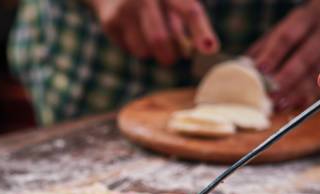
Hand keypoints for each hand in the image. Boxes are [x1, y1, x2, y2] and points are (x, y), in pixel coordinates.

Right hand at [88, 0, 218, 65]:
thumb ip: (185, 18)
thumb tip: (204, 48)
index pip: (189, 10)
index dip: (201, 31)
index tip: (210, 49)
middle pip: (160, 39)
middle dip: (169, 56)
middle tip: (172, 58)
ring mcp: (124, 9)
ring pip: (144, 50)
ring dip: (152, 53)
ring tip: (150, 39)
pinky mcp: (110, 22)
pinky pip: (129, 50)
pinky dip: (137, 48)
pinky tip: (134, 33)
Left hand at [248, 0, 319, 110]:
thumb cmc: (302, 26)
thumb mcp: (284, 27)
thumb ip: (265, 46)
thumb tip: (243, 67)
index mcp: (305, 20)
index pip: (288, 37)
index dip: (274, 54)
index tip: (259, 70)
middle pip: (306, 57)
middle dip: (287, 78)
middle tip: (269, 95)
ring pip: (319, 72)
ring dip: (298, 92)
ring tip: (280, 104)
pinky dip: (312, 96)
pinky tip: (299, 106)